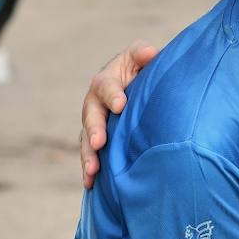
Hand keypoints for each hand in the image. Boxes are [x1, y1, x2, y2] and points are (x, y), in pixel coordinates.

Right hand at [80, 41, 158, 187]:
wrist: (138, 85)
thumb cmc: (141, 68)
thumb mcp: (141, 56)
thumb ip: (143, 54)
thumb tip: (151, 53)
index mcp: (107, 80)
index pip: (106, 86)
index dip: (112, 95)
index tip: (120, 106)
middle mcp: (95, 103)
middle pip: (91, 116)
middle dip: (94, 130)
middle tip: (99, 142)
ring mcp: (95, 123)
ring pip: (87, 140)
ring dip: (88, 156)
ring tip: (92, 172)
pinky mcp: (98, 141)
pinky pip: (91, 155)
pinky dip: (90, 169)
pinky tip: (91, 185)